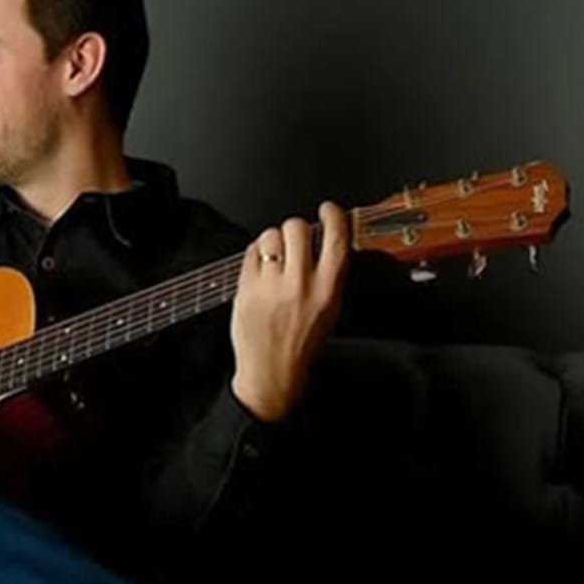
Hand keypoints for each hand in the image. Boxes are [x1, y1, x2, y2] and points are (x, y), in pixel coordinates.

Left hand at [230, 200, 349, 422]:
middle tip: (294, 239)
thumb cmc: (301, 343)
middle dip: (295, 228)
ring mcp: (270, 286)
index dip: (333, 216)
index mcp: (328, 289)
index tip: (328, 209)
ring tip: (275, 257)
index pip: (336, 238)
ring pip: (270, 236)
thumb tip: (325, 239)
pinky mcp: (246, 289)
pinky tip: (260, 267)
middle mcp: (300, 285)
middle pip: (297, 228)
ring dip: (273, 240)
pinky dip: (255, 253)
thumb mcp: (330, 308)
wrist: (273, 373)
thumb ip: (329, 274)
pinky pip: (250, 253)